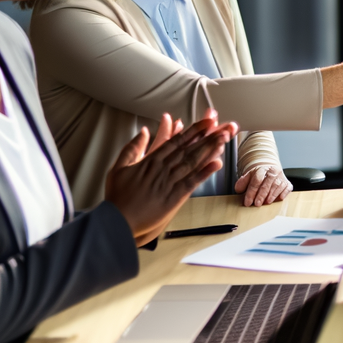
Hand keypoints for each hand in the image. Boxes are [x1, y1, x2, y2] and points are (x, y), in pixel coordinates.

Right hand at [104, 111, 236, 245]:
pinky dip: (205, 172)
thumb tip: (144, 132)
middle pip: (190, 148)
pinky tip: (216, 164)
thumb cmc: (118, 196)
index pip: (177, 141)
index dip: (194, 130)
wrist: (118, 220)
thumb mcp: (119, 166)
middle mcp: (163, 169)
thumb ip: (132, 147)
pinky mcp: (174, 198)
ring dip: (210, 149)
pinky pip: (192, 182)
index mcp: (151, 160)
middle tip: (224, 126)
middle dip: (208, 136)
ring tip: (224, 139)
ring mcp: (169, 182)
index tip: (207, 122)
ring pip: (193, 162)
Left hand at [235, 163, 292, 206]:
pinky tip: (280, 198)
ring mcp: (281, 177)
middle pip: (267, 183)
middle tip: (257, 204)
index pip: (256, 180)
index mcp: (262, 169)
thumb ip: (243, 183)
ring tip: (266, 202)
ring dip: (272, 195)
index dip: (251, 192)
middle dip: (261, 195)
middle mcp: (273, 172)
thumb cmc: (260, 177)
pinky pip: (287, 187)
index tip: (247, 202)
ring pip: (277, 185)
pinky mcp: (287, 183)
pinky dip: (284, 193)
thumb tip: (238, 189)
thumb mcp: (249, 177)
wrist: (270, 171)